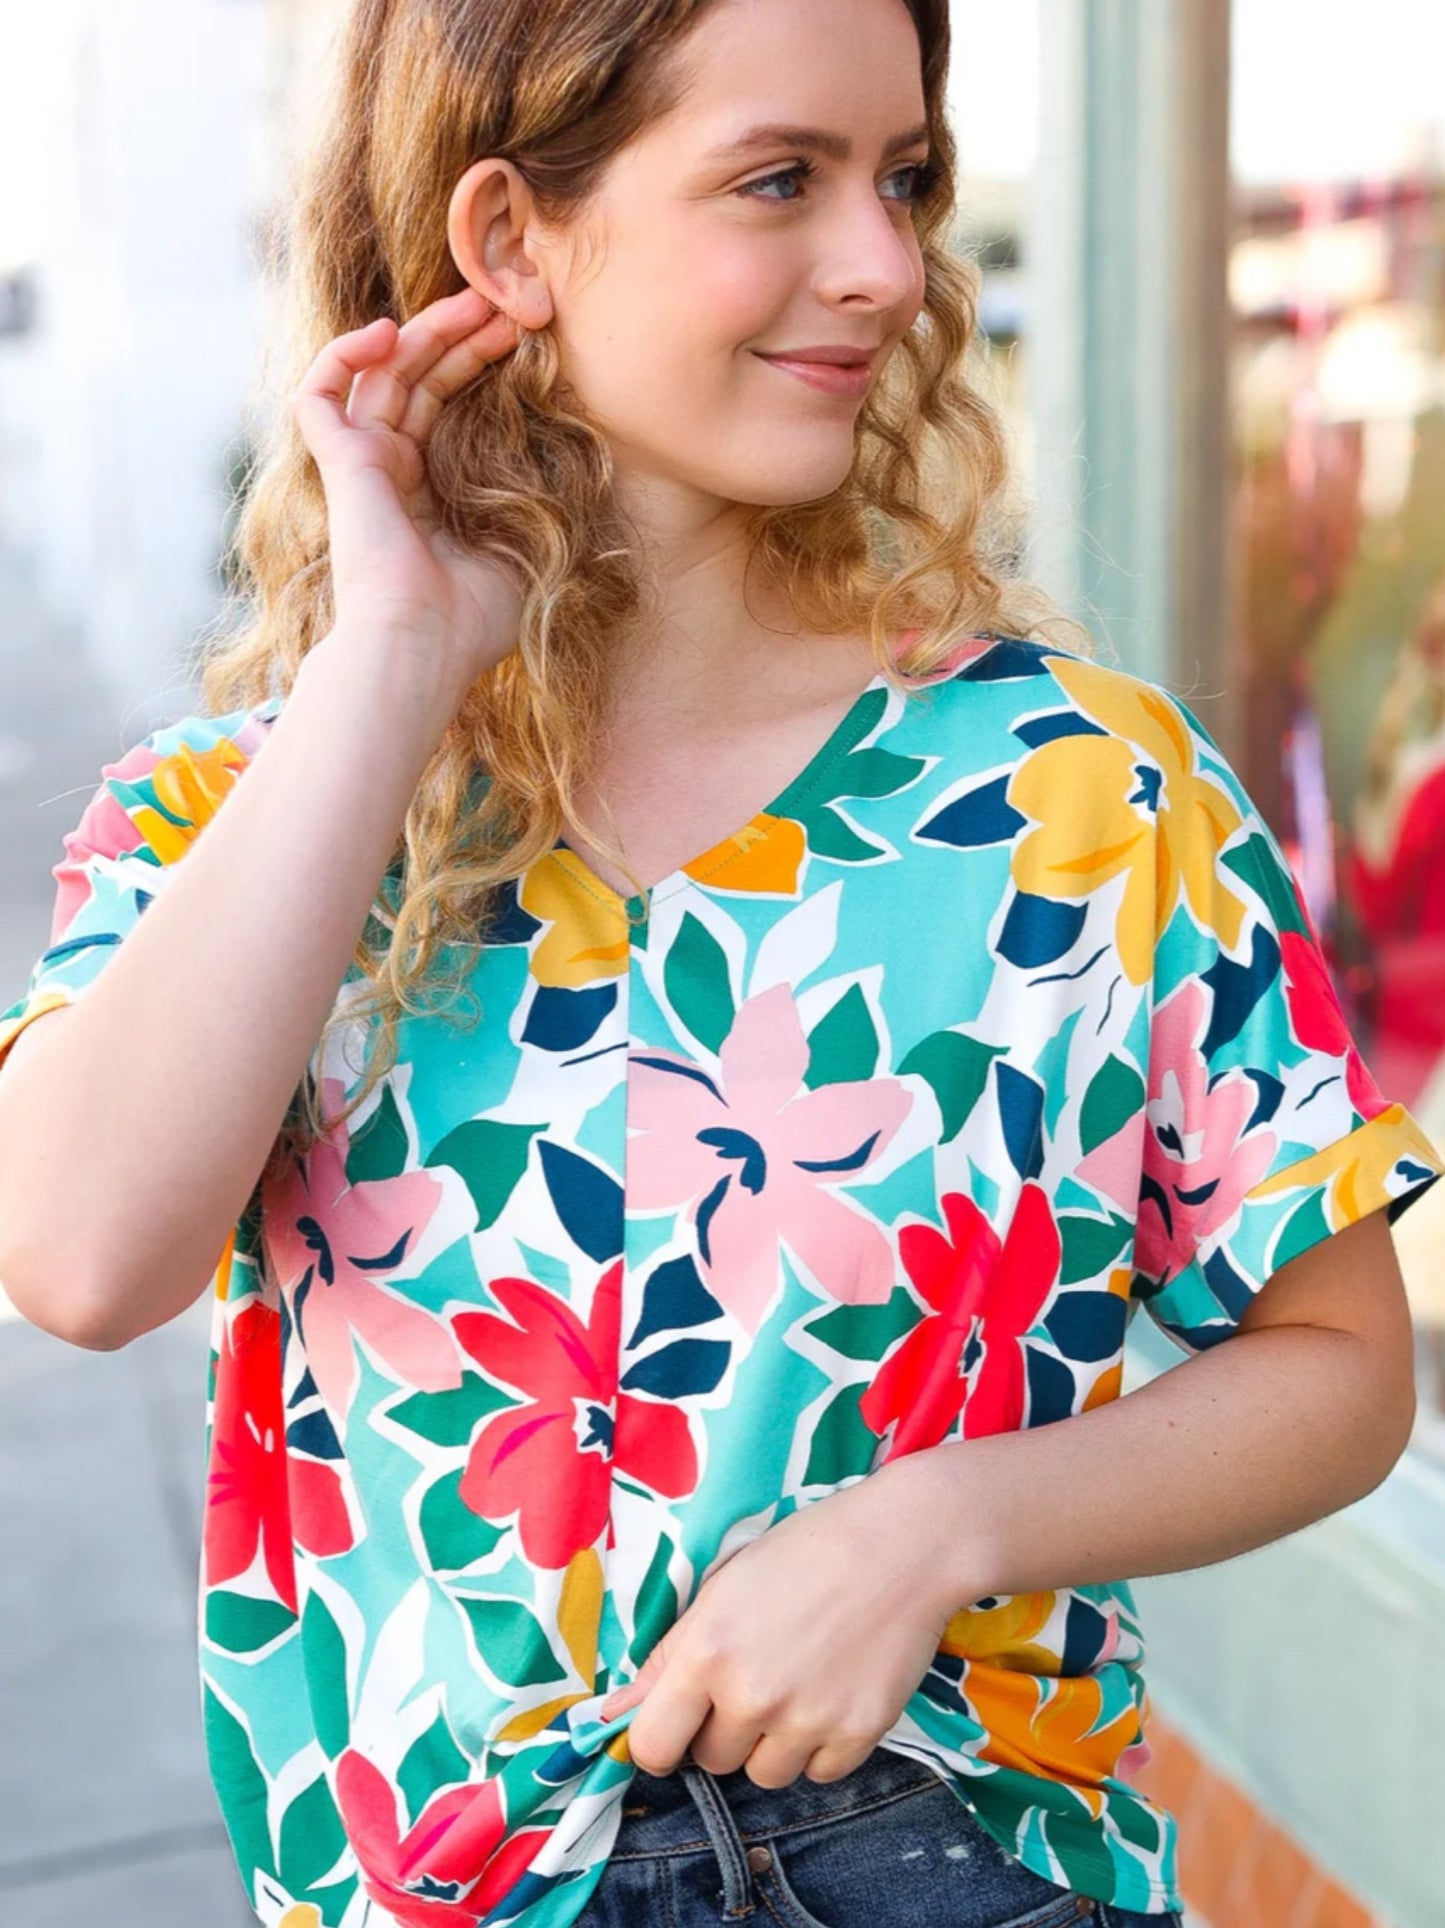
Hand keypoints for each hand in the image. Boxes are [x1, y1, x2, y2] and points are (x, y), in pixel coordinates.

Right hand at [290, 286, 527, 692]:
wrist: (425, 644)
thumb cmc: (476, 617)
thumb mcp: (526, 550)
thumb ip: (536, 502)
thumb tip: (579, 461)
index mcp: (432, 495)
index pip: (448, 408)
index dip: (479, 365)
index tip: (524, 336)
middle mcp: (393, 475)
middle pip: (419, 380)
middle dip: (461, 337)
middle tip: (508, 305)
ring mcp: (363, 466)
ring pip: (381, 375)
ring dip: (425, 332)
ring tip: (475, 302)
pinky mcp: (338, 464)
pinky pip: (321, 394)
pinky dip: (343, 354)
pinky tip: (387, 330)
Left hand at [597, 1470, 956, 1787]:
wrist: (901, 1546)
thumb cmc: (804, 1552)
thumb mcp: (723, 1587)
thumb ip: (669, 1657)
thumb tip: (614, 1714)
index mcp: (707, 1653)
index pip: (653, 1747)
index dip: (660, 1742)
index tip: (678, 1725)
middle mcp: (751, 1696)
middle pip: (712, 1761)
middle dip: (725, 1729)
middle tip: (757, 1677)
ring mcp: (807, 1721)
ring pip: (765, 1775)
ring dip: (773, 1743)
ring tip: (799, 1683)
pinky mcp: (858, 1735)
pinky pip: (820, 1773)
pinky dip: (822, 1746)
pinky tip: (834, 1692)